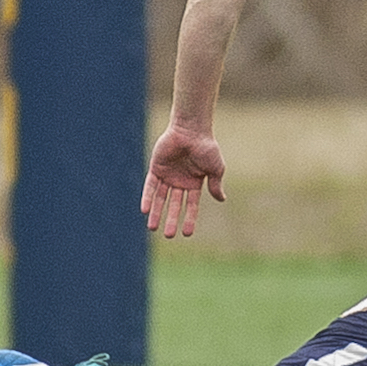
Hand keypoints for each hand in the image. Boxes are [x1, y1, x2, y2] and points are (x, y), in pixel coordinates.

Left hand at [141, 123, 226, 237]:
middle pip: (174, 205)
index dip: (189, 219)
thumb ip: (216, 184)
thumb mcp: (216, 168)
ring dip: (156, 213)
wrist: (191, 130)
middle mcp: (180, 182)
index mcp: (195, 183)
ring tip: (152, 228)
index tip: (187, 233)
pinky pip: (150, 186)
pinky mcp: (156, 169)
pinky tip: (145, 210)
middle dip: (172, 220)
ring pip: (160, 198)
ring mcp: (167, 176)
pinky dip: (147, 198)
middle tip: (169, 235)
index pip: (191, 205)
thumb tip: (222, 199)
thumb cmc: (207, 147)